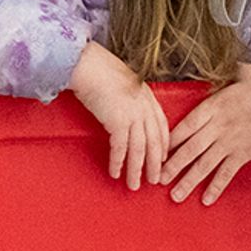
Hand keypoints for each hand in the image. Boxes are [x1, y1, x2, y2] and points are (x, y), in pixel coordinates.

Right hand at [69, 41, 168, 189]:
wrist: (87, 65)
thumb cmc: (100, 70)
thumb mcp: (123, 82)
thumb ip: (130, 97)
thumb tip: (124, 109)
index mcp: (148, 97)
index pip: (162, 126)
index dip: (163, 145)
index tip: (162, 159)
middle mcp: (145, 107)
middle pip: (154, 142)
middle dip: (155, 164)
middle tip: (155, 180)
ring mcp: (133, 114)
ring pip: (139, 149)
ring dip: (136, 170)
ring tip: (134, 185)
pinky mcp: (118, 121)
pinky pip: (120, 148)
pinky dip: (118, 163)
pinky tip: (116, 173)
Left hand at [157, 63, 250, 205]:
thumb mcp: (244, 72)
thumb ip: (223, 69)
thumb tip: (206, 57)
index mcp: (216, 107)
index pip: (188, 124)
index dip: (170, 138)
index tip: (155, 148)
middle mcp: (221, 128)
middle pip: (192, 149)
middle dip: (173, 165)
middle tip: (156, 178)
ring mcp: (232, 144)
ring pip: (206, 165)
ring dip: (189, 181)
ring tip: (174, 196)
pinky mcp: (243, 155)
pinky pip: (227, 174)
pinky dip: (217, 187)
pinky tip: (205, 201)